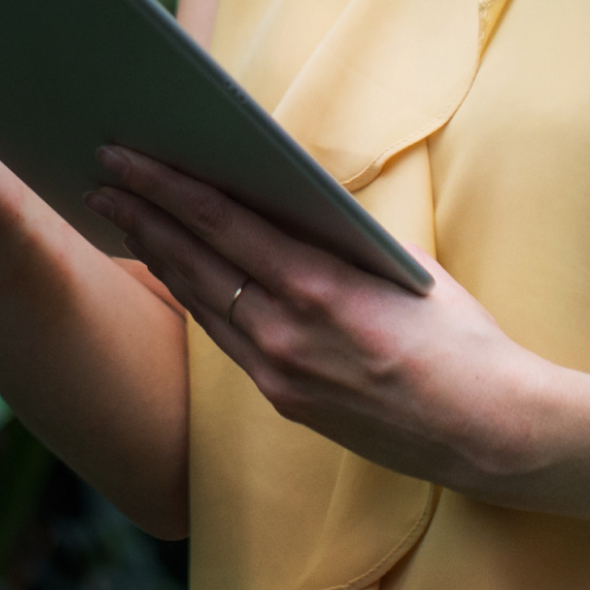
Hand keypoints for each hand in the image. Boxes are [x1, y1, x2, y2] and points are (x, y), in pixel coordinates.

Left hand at [84, 147, 563, 496]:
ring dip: (157, 254)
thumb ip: (336, 237)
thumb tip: (282, 195)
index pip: (221, 222)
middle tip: (98, 176)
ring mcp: (280, 375)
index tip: (124, 156)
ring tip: (120, 215)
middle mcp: (286, 334)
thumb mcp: (403, 267)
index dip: (164, 186)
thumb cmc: (460, 338)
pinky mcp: (284, 402)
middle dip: (141, 213)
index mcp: (318, 288)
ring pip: (201, 301)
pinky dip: (195, 298)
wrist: (491, 433)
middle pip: (194, 260)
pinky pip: (225, 340)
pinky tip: (176, 272)